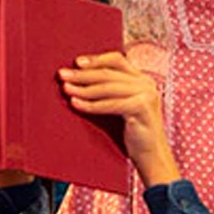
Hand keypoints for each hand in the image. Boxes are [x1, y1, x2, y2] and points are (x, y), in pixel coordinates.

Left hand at [60, 53, 178, 185]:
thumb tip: (79, 76)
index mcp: (143, 79)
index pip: (117, 60)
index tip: (76, 62)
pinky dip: (91, 105)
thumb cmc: (133, 131)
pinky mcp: (142, 108)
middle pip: (108, 74)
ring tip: (66, 90)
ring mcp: (146, 95)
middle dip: (83, 74)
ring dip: (83, 89)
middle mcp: (147, 84)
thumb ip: (112, 90)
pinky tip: (76, 104)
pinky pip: (110, 104)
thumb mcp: (123, 105)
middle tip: (63, 75)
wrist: (151, 154)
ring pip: (107, 88)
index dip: (96, 60)